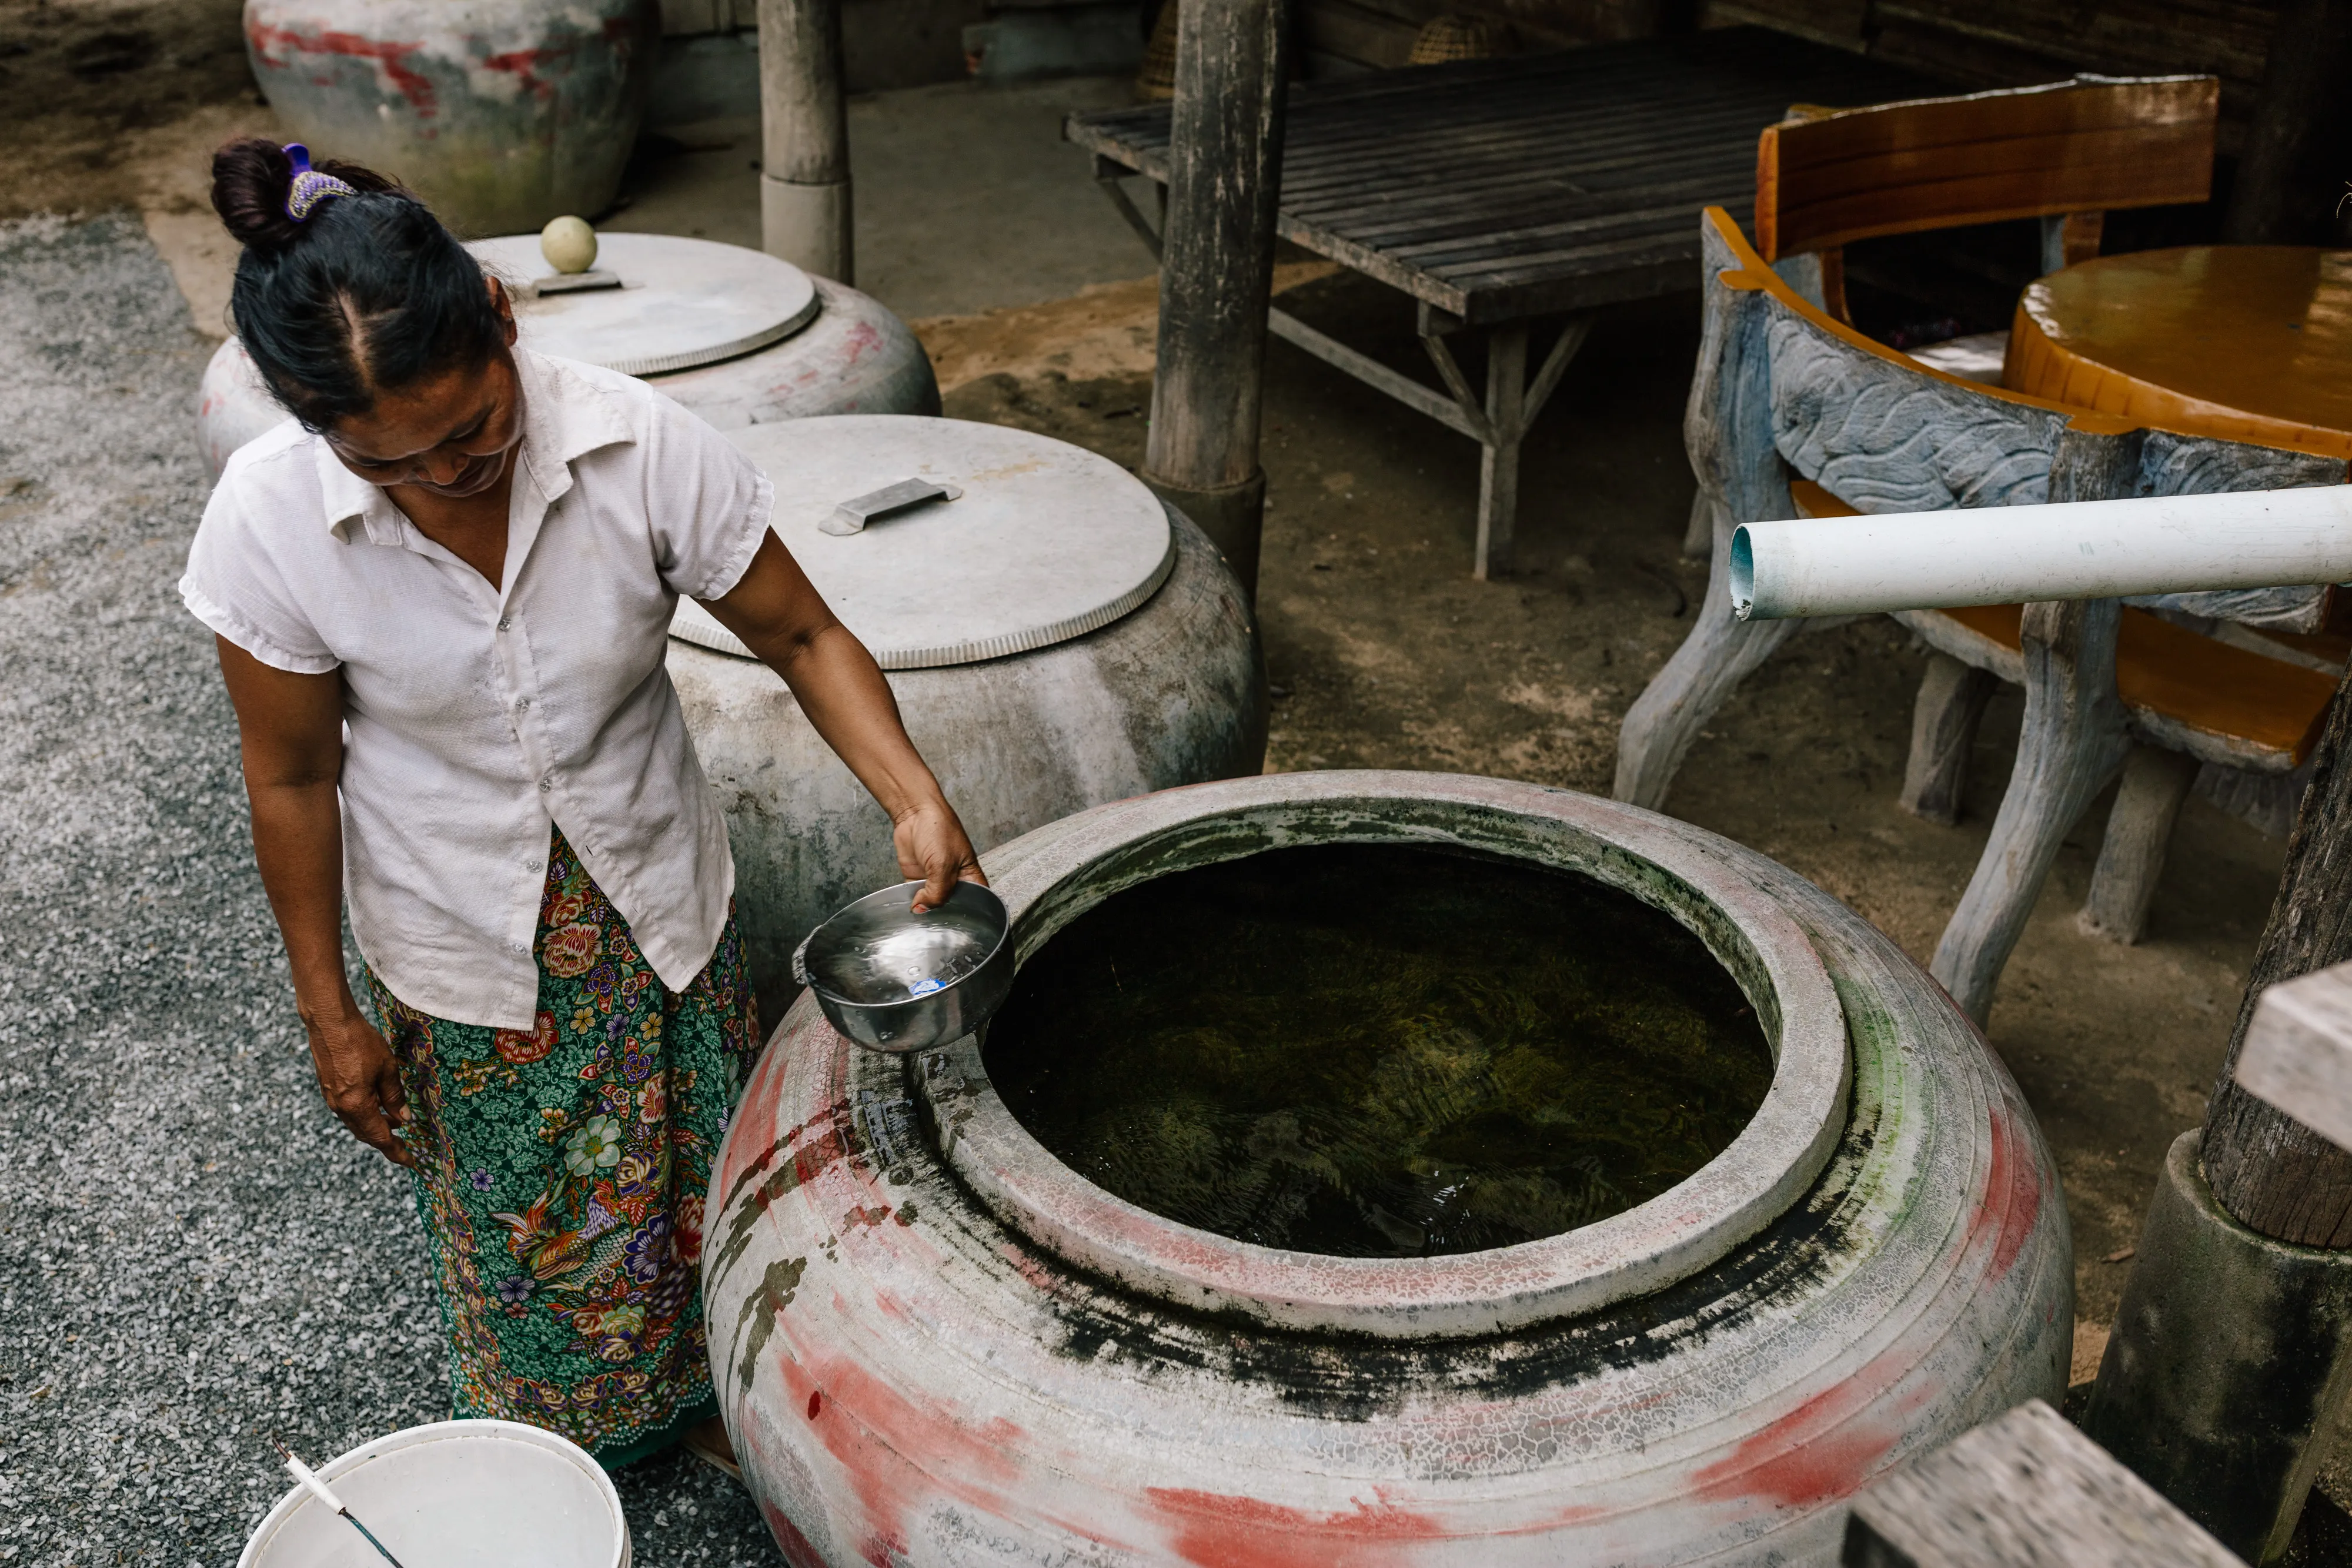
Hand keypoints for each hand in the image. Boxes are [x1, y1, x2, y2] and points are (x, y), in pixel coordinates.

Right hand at [304, 1001, 413, 1167]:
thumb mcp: (387, 1069)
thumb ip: (395, 1097)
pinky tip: (377, 1105)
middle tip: (405, 1146)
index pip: (379, 1138)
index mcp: (356, 1106)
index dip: (396, 1152)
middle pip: (366, 1134)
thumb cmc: (360, 1043)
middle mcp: (341, 1107)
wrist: (329, 1023)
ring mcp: (331, 1099)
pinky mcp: (328, 1088)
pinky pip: (349, 1110)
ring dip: (376, 1126)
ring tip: (396, 1123)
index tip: (410, 1162)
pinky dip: (365, 1114)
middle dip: (386, 1141)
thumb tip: (403, 1119)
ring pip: (356, 1123)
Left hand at [893, 797, 984, 912]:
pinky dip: (911, 902)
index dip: (968, 915)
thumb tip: (922, 909)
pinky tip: (910, 905)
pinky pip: (915, 898)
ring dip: (925, 909)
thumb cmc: (938, 829)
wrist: (914, 812)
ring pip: (932, 904)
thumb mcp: (943, 865)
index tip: (957, 925)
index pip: (976, 904)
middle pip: (951, 907)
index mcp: (971, 878)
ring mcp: (935, 881)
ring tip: (921, 913)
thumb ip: (937, 892)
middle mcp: (955, 882)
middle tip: (935, 921)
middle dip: (943, 914)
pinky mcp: (917, 880)